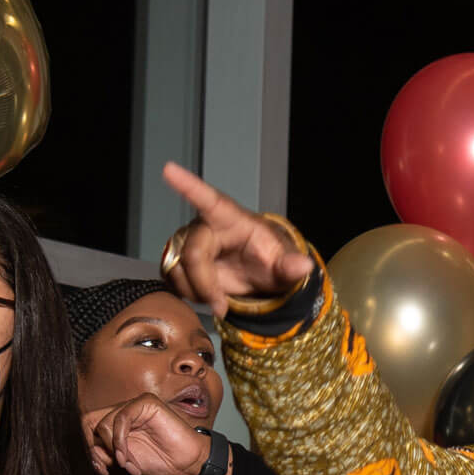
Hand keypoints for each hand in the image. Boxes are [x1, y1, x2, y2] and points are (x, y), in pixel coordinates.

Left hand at [85, 395, 211, 474]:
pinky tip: (127, 456)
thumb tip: (91, 449)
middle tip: (110, 467)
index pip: (90, 428)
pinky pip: (120, 418)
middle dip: (97, 449)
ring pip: (103, 424)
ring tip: (128, 464)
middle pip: (91, 423)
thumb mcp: (124, 460)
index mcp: (118, 424)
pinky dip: (119, 441)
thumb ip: (105, 452)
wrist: (187, 465)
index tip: (102, 469)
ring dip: (113, 449)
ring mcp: (134, 406)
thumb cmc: (162, 463)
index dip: (90, 448)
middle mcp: (124, 413)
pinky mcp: (146, 402)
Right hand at [158, 161, 316, 319]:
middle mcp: (204, 226)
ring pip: (178, 269)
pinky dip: (188, 294)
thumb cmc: (267, 259)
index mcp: (229, 218)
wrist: (256, 272)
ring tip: (218, 296)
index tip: (169, 169)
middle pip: (193, 255)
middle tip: (221, 305)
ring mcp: (187, 241)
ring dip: (197, 292)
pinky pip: (171, 278)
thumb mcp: (283, 265)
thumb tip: (304, 266)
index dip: (188, 185)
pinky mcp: (177, 258)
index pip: (208, 199)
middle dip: (205, 285)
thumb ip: (290, 266)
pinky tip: (205, 293)